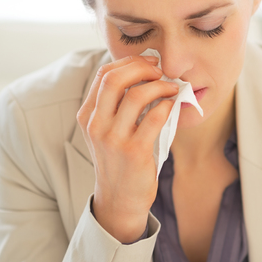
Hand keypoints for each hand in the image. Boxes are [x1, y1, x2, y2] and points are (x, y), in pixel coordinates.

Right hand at [76, 55, 178, 242]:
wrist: (119, 199)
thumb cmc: (119, 160)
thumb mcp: (107, 131)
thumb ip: (116, 105)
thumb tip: (145, 72)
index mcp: (88, 116)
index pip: (104, 74)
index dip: (130, 62)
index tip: (150, 62)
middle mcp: (96, 125)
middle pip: (115, 79)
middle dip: (142, 67)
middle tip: (161, 70)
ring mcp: (113, 138)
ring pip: (137, 95)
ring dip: (160, 86)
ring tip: (172, 88)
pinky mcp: (134, 151)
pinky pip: (155, 116)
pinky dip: (168, 105)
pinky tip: (173, 106)